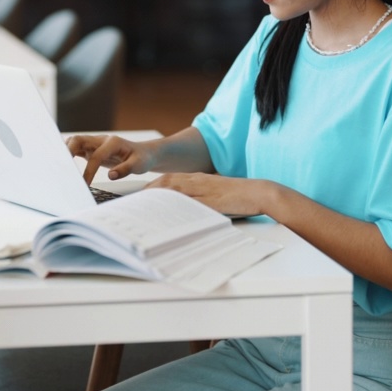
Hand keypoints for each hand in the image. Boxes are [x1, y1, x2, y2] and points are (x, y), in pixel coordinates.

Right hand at [66, 133, 157, 185]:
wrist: (144, 153)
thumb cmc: (142, 158)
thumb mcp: (139, 165)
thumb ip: (125, 170)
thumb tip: (110, 176)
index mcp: (113, 142)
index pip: (96, 156)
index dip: (89, 171)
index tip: (85, 185)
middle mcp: (102, 140)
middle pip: (79, 140)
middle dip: (68, 151)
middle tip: (61, 168)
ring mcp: (96, 143)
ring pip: (75, 142)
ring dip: (65, 151)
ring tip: (58, 166)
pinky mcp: (92, 149)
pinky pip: (77, 149)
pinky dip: (68, 154)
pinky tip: (63, 164)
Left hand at [145, 172, 265, 216]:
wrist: (258, 192)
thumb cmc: (238, 196)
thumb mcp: (214, 196)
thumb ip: (198, 200)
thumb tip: (182, 211)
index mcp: (197, 178)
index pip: (169, 179)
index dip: (152, 186)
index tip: (140, 196)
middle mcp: (197, 180)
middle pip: (166, 181)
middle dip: (148, 190)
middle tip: (134, 202)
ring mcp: (203, 188)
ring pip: (174, 188)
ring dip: (156, 195)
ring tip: (141, 206)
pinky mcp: (210, 198)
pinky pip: (188, 200)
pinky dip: (174, 204)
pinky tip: (165, 212)